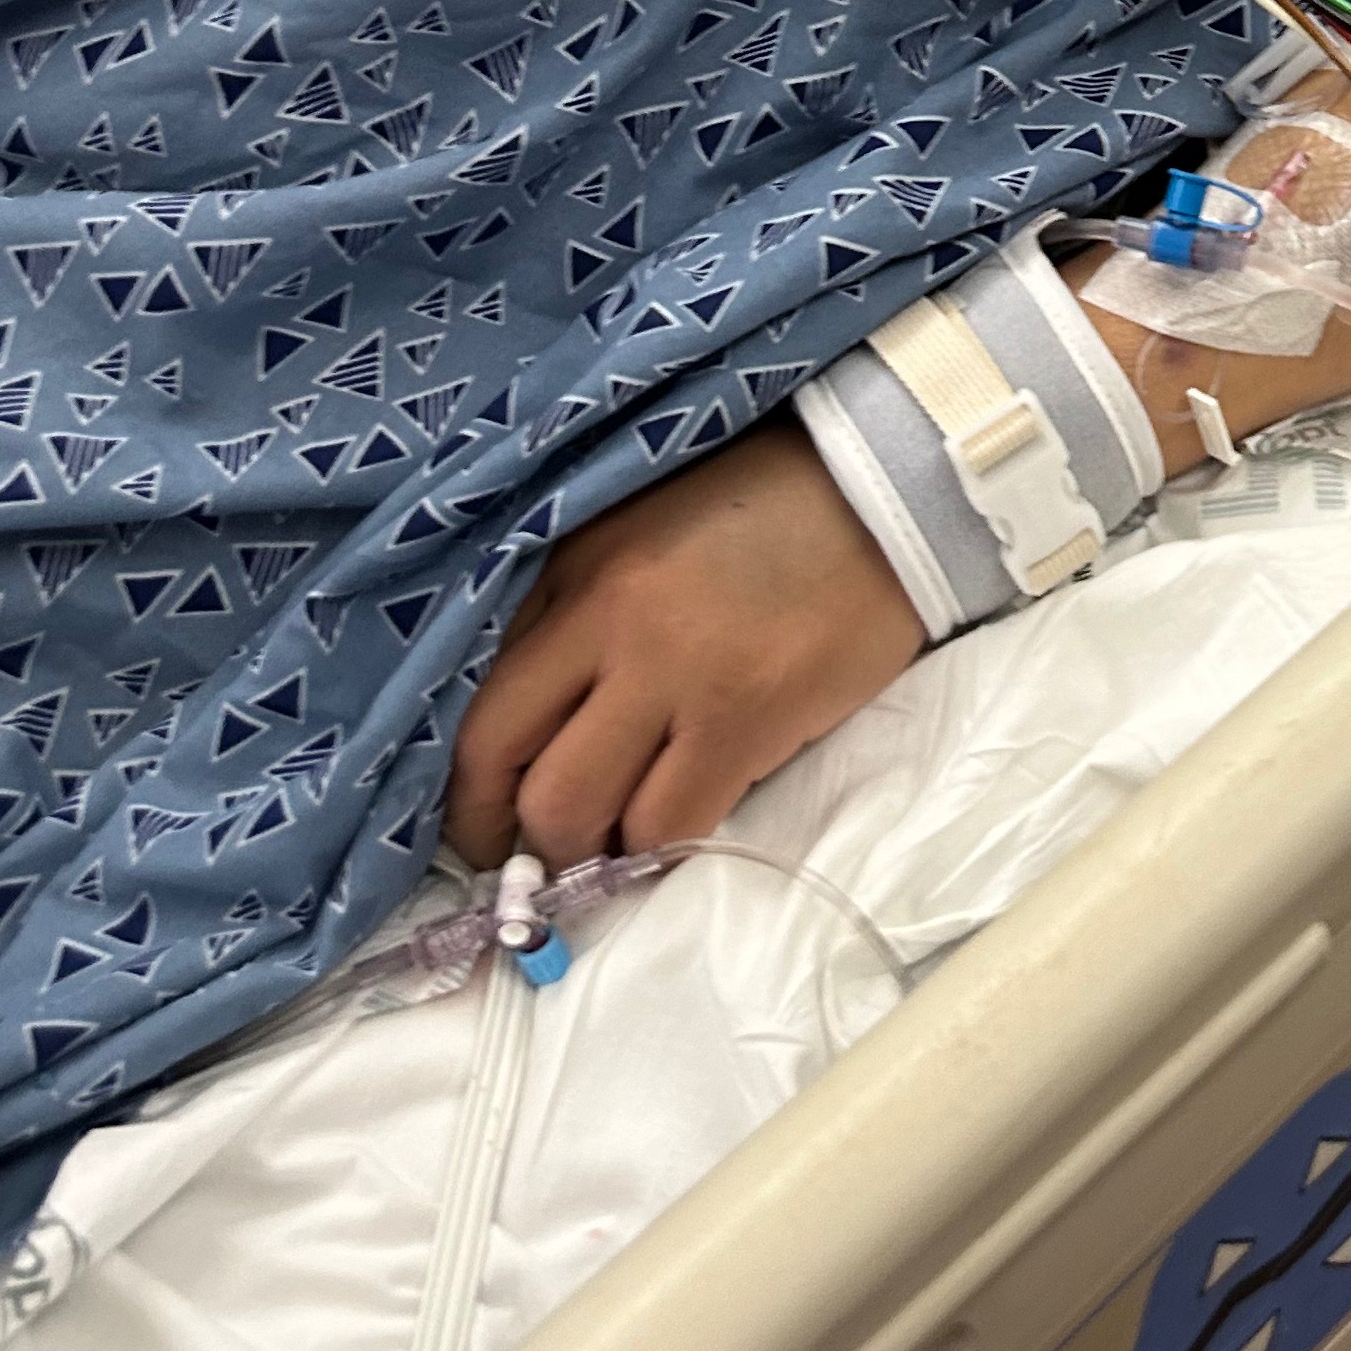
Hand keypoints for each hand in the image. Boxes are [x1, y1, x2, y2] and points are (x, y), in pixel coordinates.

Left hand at [441, 419, 922, 869]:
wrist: (879, 492)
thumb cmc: (759, 509)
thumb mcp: (633, 533)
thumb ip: (572, 613)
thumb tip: (530, 726)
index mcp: (574, 577)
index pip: (486, 716)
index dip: (471, 795)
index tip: (485, 824)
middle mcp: (609, 626)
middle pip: (519, 776)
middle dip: (514, 839)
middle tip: (535, 858)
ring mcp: (677, 677)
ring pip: (582, 814)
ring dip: (590, 853)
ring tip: (616, 847)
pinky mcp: (745, 719)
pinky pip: (672, 825)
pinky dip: (660, 848)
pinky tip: (676, 833)